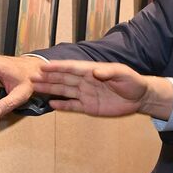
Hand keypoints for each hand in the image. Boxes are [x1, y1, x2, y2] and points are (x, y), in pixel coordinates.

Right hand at [31, 61, 172, 119]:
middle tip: (31, 77)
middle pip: (63, 79)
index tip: (43, 66)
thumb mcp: (122, 74)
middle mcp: (86, 81)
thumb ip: (109, 72)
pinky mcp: (89, 106)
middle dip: (48, 78)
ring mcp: (86, 94)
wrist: (140, 97)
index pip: (72, 68)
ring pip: (64, 91)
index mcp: (92, 71)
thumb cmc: (133, 81)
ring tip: (35, 88)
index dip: (58, 67)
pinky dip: (62, 105)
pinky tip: (50, 103)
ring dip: (50, 89)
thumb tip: (95, 72)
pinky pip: (72, 105)